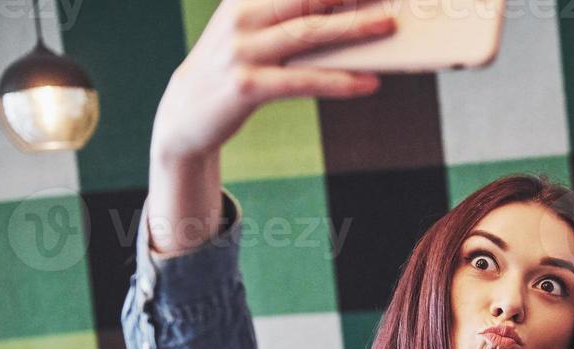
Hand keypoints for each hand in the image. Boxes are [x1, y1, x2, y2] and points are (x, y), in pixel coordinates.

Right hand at [153, 0, 394, 165]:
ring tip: (388, 25)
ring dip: (353, 28)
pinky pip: (303, 81)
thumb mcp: (252, 30)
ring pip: (308, 34)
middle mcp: (242, 17)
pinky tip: (368, 82)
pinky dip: (339, 82)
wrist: (186, 111)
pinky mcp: (247, 86)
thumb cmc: (234, 67)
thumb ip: (288, 16)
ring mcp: (242, 51)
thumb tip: (342, 13)